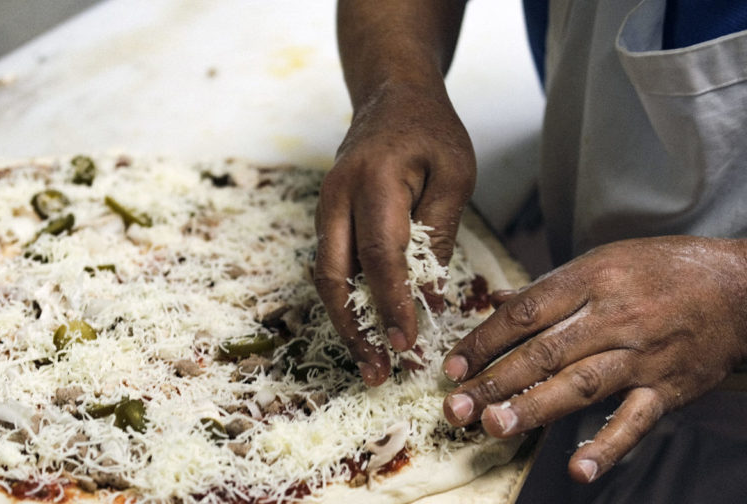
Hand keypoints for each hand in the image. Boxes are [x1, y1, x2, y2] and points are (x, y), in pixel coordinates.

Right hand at [315, 82, 474, 385]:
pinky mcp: (328, 217)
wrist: (391, 97)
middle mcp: (337, 198)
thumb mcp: (455, 175)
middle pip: (334, 275)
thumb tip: (428, 298)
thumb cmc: (430, 132)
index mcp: (373, 182)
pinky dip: (346, 300)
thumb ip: (439, 234)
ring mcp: (326, 208)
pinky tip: (365, 327)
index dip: (392, 304)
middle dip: (354, 328)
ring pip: (325, 276)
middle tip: (376, 371)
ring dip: (345, 321)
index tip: (406, 344)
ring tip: (369, 361)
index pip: (380, 255)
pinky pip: (331, 265)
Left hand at [441, 236, 746, 481]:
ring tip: (495, 426)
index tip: (452, 367)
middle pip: (543, 352)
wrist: (736, 286)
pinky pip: (635, 419)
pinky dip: (608, 444)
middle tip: (457, 407)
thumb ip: (549, 288)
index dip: (483, 342)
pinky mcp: (668, 387)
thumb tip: (498, 303)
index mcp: (589, 281)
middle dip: (494, 381)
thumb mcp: (601, 261)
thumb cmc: (660, 270)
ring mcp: (640, 355)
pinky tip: (579, 467)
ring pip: (580, 384)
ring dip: (534, 408)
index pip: (523, 314)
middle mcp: (611, 317)